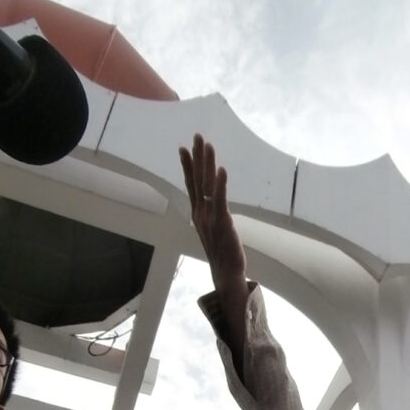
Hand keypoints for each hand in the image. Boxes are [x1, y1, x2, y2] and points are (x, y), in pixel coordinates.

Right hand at [178, 134, 247, 305]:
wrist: (226, 273)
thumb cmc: (221, 252)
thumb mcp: (212, 228)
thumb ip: (210, 212)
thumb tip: (210, 199)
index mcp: (198, 214)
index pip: (191, 185)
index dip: (187, 166)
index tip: (184, 148)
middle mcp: (201, 213)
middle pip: (197, 180)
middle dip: (197, 157)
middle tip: (197, 136)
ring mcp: (210, 218)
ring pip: (207, 186)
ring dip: (207, 164)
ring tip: (207, 145)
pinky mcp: (222, 223)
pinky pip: (220, 200)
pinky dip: (220, 184)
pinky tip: (221, 170)